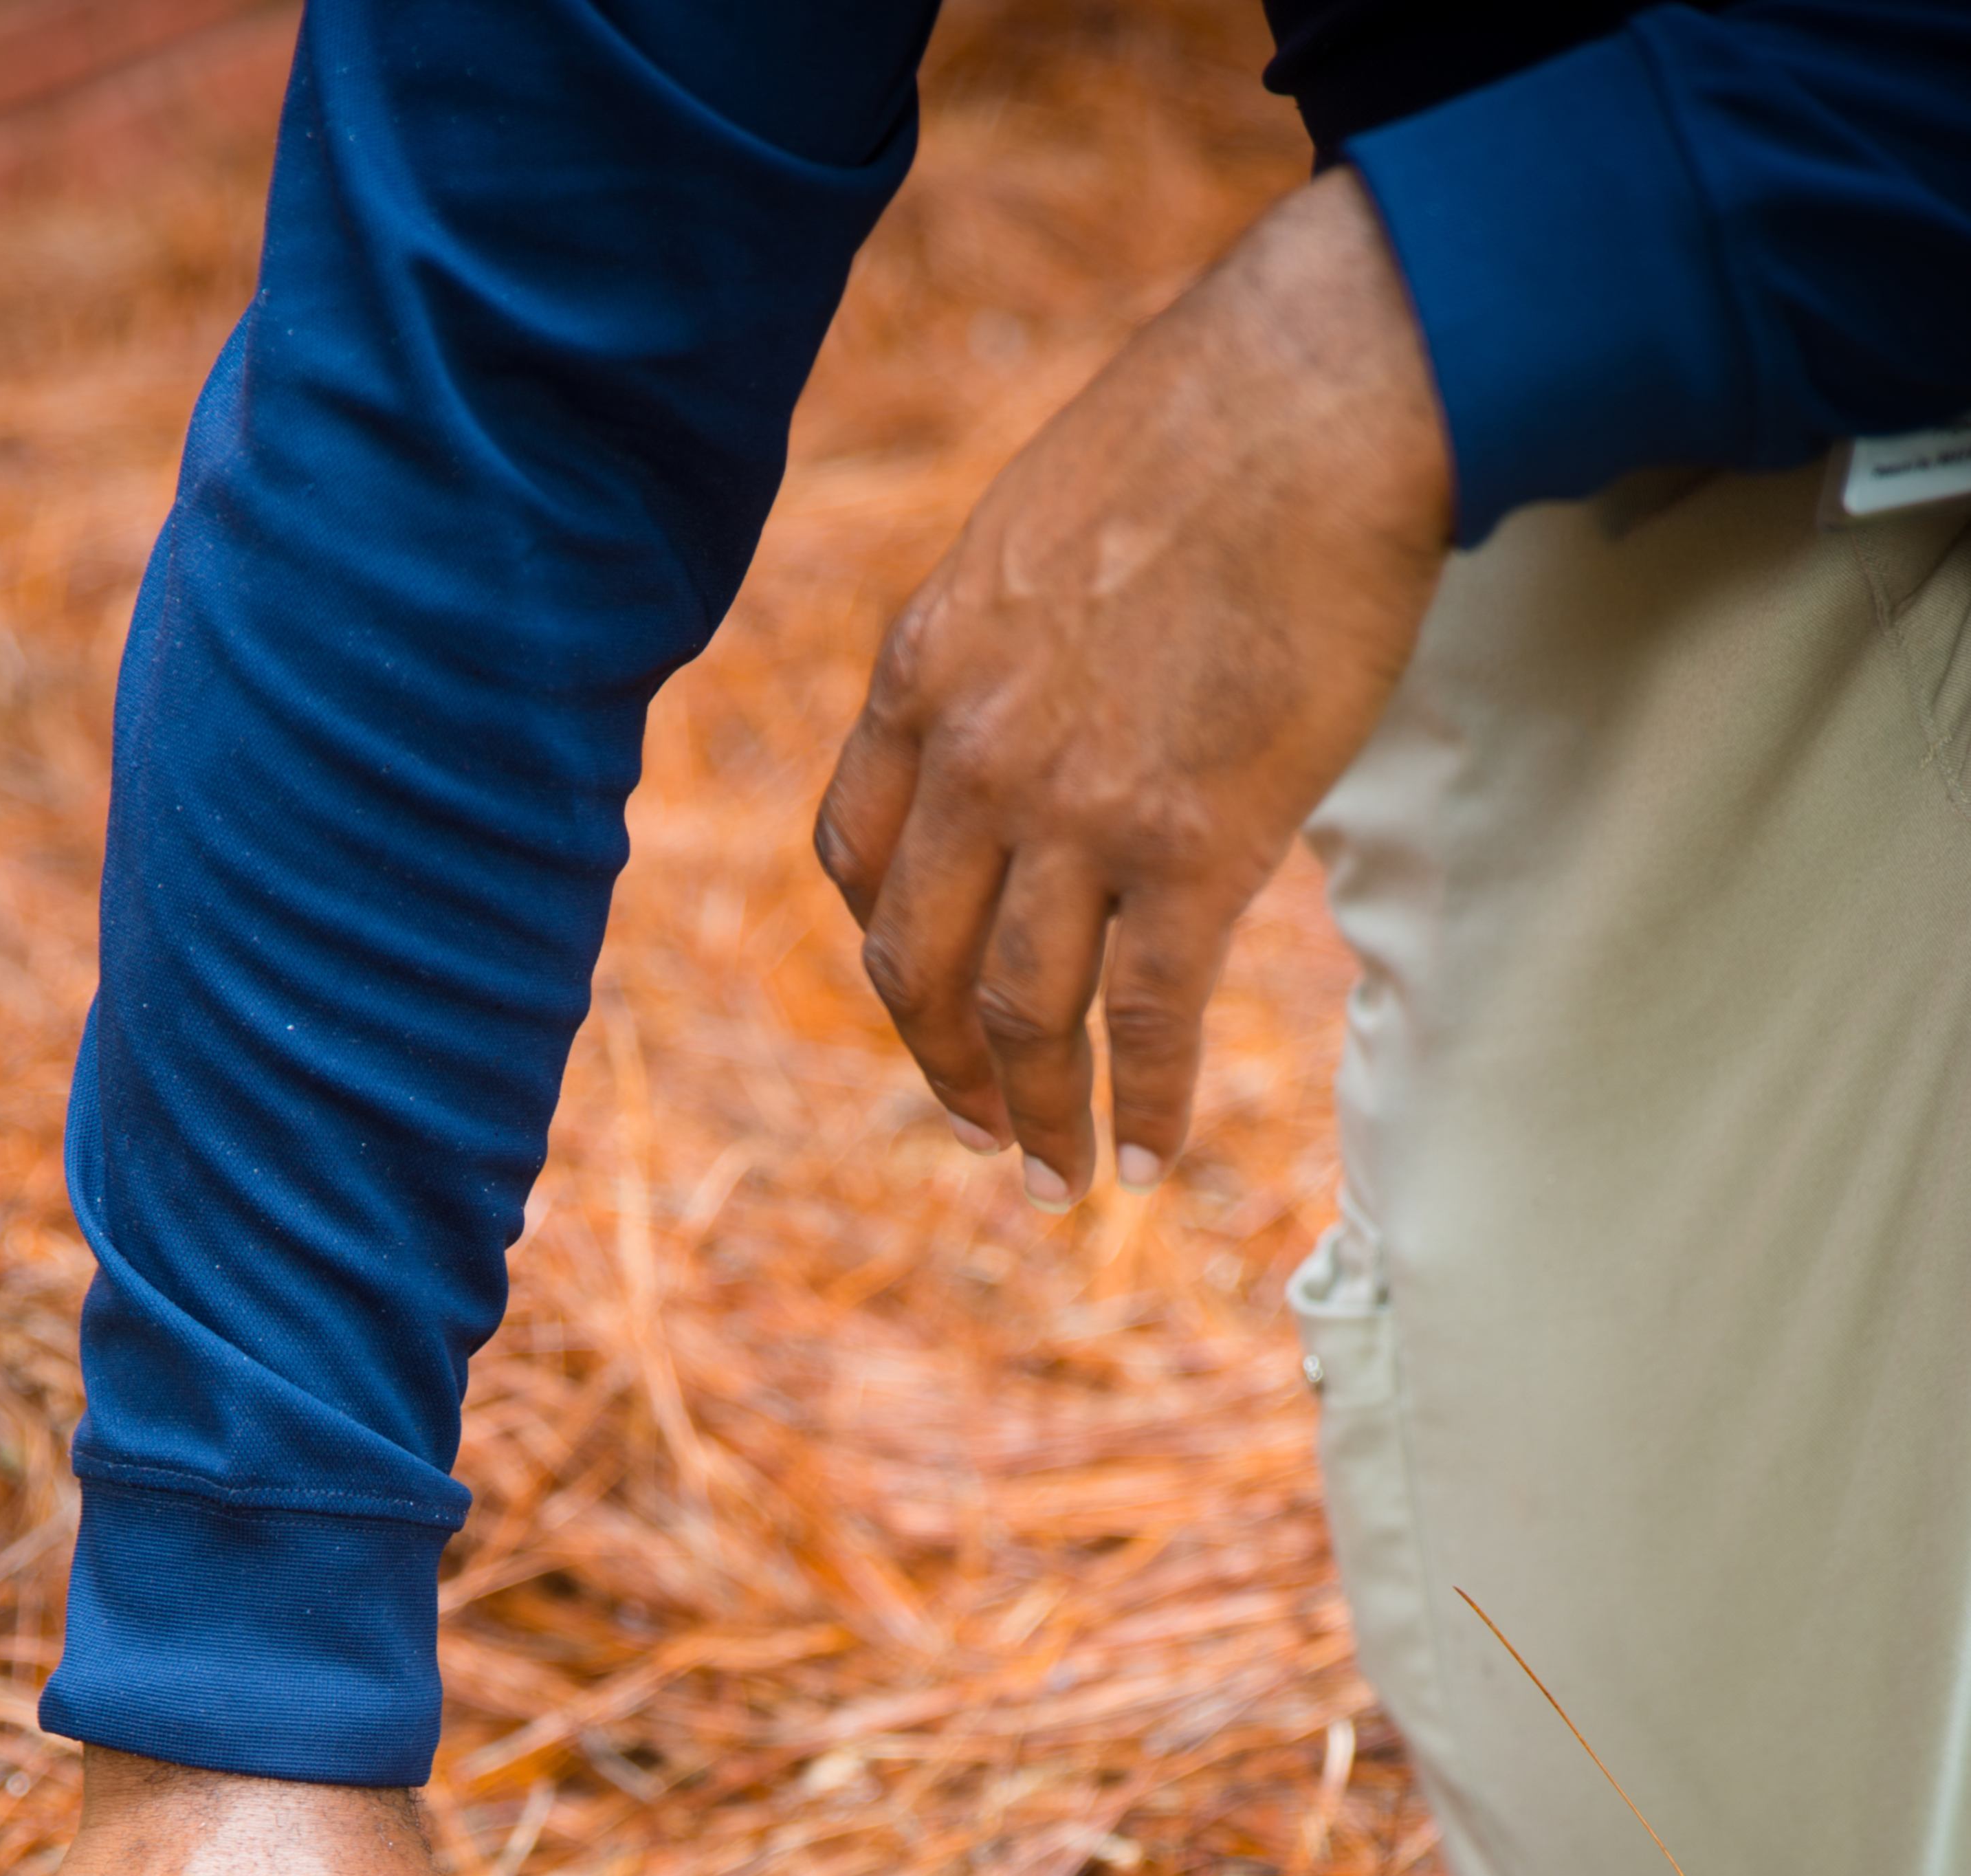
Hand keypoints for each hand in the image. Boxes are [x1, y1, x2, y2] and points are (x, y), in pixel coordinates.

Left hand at [815, 168, 1449, 1204]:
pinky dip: (1143, 1104)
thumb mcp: (1036, 527)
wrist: (1319, 397)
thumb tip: (1041, 691)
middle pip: (918, 964)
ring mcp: (1075, 812)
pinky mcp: (1191, 849)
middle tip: (982, 1127)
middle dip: (945, 1065)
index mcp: (924, 670)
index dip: (884, 948)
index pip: (858, 854)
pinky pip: (1144, 1019)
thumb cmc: (1206, 435)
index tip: (923, 998)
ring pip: (1022, 1013)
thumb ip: (1008, 637)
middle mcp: (974, 757)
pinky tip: (1154, 1155)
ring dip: (1040, 1116)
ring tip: (1061, 1177)